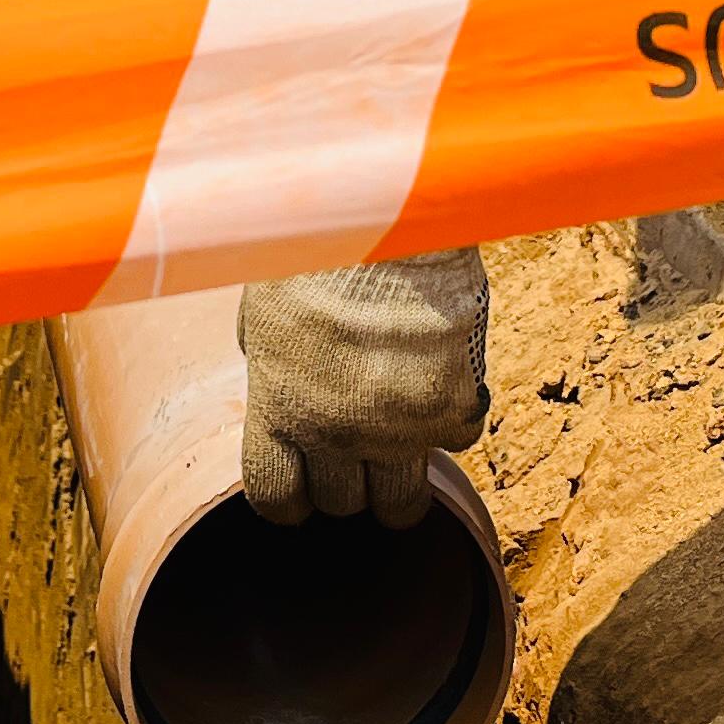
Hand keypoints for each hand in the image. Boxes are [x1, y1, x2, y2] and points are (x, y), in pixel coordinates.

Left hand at [237, 250, 486, 528]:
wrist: (393, 219)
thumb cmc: (318, 249)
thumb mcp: (266, 310)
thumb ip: (271, 362)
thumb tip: (274, 380)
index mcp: (278, 410)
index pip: (275, 498)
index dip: (290, 498)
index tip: (302, 486)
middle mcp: (336, 433)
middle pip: (343, 504)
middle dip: (347, 480)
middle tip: (356, 442)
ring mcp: (399, 429)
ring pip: (403, 504)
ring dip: (400, 479)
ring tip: (401, 439)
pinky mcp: (454, 409)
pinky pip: (457, 440)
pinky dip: (451, 419)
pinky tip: (440, 379)